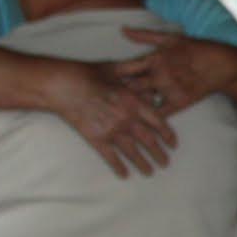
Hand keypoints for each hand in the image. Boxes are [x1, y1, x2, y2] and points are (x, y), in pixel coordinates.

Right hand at [48, 59, 176, 177]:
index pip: (158, 123)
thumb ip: (136, 68)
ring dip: (143, 164)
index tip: (173, 144)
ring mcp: (112, 130)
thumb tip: (152, 62)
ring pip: (132, 152)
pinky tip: (124, 175)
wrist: (63, 85)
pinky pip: (110, 157)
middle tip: (165, 163)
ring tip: (150, 172)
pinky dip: (118, 167)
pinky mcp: (96, 138)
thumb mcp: (116, 68)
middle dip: (159, 154)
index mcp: (134, 102)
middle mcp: (127, 119)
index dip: (168, 135)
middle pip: (149, 141)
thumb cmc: (89, 73)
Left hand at [114, 27, 228, 116]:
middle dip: (118, 92)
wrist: (222, 65)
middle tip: (108, 97)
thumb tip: (124, 30)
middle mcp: (159, 74)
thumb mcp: (171, 38)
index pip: (125, 68)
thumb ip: (145, 36)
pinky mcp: (180, 102)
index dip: (111, 75)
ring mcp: (170, 89)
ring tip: (122, 109)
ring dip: (132, 105)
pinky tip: (143, 117)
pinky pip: (160, 113)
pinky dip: (150, 116)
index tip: (103, 80)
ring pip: (142, 101)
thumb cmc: (197, 48)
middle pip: (129, 87)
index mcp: (154, 57)